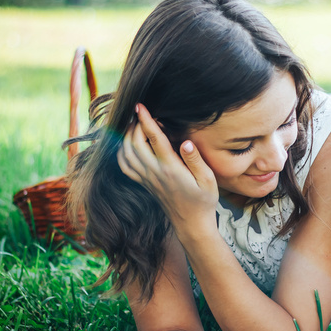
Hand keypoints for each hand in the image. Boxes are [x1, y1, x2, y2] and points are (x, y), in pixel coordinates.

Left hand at [117, 103, 218, 228]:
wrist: (192, 224)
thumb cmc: (204, 201)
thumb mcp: (208, 180)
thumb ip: (196, 160)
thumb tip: (186, 142)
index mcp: (171, 169)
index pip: (154, 139)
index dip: (146, 120)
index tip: (140, 106)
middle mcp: (155, 173)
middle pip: (135, 143)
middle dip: (134, 125)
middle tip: (141, 113)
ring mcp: (147, 179)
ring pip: (126, 154)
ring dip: (126, 137)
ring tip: (134, 125)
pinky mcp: (145, 184)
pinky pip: (126, 166)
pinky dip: (122, 152)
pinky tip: (127, 144)